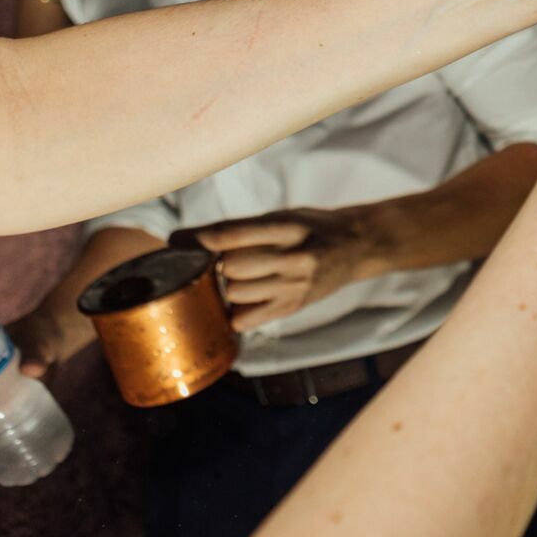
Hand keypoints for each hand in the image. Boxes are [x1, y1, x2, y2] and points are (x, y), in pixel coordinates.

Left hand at [188, 208, 381, 332]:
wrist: (358, 246)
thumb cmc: (313, 227)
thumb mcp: (285, 216)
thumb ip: (245, 228)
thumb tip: (188, 239)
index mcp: (291, 227)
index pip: (236, 234)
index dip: (201, 239)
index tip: (177, 241)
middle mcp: (295, 258)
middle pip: (232, 267)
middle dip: (220, 264)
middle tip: (222, 261)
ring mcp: (296, 286)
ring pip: (236, 294)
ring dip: (228, 287)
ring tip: (238, 278)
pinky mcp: (294, 307)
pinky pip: (247, 319)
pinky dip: (236, 312)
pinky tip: (243, 301)